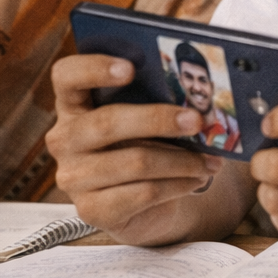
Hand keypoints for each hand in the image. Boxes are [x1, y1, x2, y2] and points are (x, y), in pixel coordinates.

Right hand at [47, 54, 221, 244]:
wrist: (149, 203)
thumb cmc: (150, 145)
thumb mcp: (151, 115)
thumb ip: (161, 95)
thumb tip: (206, 83)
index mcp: (74, 104)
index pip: (66, 76)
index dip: (93, 68)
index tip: (130, 67)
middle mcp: (65, 139)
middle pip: (106, 123)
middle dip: (158, 119)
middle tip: (197, 119)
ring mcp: (74, 177)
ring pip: (132, 161)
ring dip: (181, 159)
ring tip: (211, 158)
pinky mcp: (91, 210)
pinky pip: (141, 194)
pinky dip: (177, 185)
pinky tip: (196, 179)